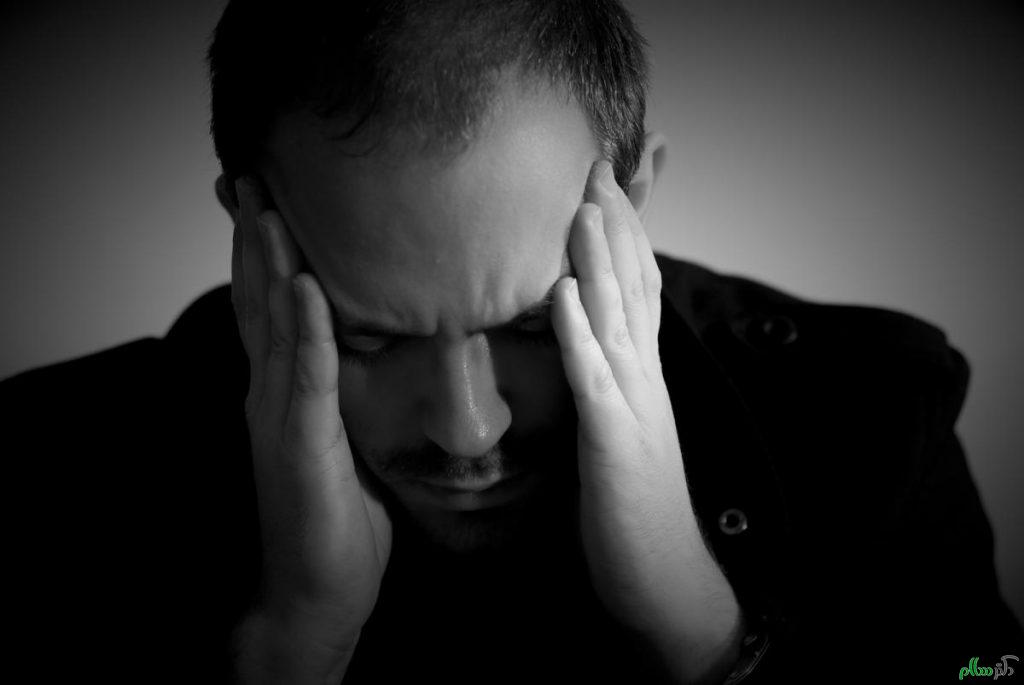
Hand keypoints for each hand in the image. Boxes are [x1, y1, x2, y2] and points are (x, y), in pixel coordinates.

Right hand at [230, 178, 391, 682]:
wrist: (317, 593)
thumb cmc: (338, 523)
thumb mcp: (343, 447)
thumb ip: (342, 400)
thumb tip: (375, 361)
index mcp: (283, 396)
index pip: (269, 312)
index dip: (262, 256)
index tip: (264, 203)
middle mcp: (269, 397)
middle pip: (259, 304)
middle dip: (254, 240)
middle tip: (249, 178)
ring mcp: (278, 419)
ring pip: (273, 327)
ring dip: (270, 263)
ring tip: (268, 206)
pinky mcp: (300, 446)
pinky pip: (305, 377)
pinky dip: (304, 329)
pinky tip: (303, 285)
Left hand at [551, 161, 742, 681]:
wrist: (664, 579)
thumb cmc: (633, 507)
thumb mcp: (621, 430)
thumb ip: (607, 383)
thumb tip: (587, 342)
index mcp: (642, 377)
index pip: (634, 292)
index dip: (621, 236)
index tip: (601, 186)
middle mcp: (644, 381)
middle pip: (632, 290)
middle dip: (614, 226)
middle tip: (595, 167)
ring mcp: (634, 409)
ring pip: (617, 321)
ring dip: (600, 261)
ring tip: (583, 206)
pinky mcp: (615, 445)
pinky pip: (595, 381)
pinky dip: (578, 334)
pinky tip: (562, 294)